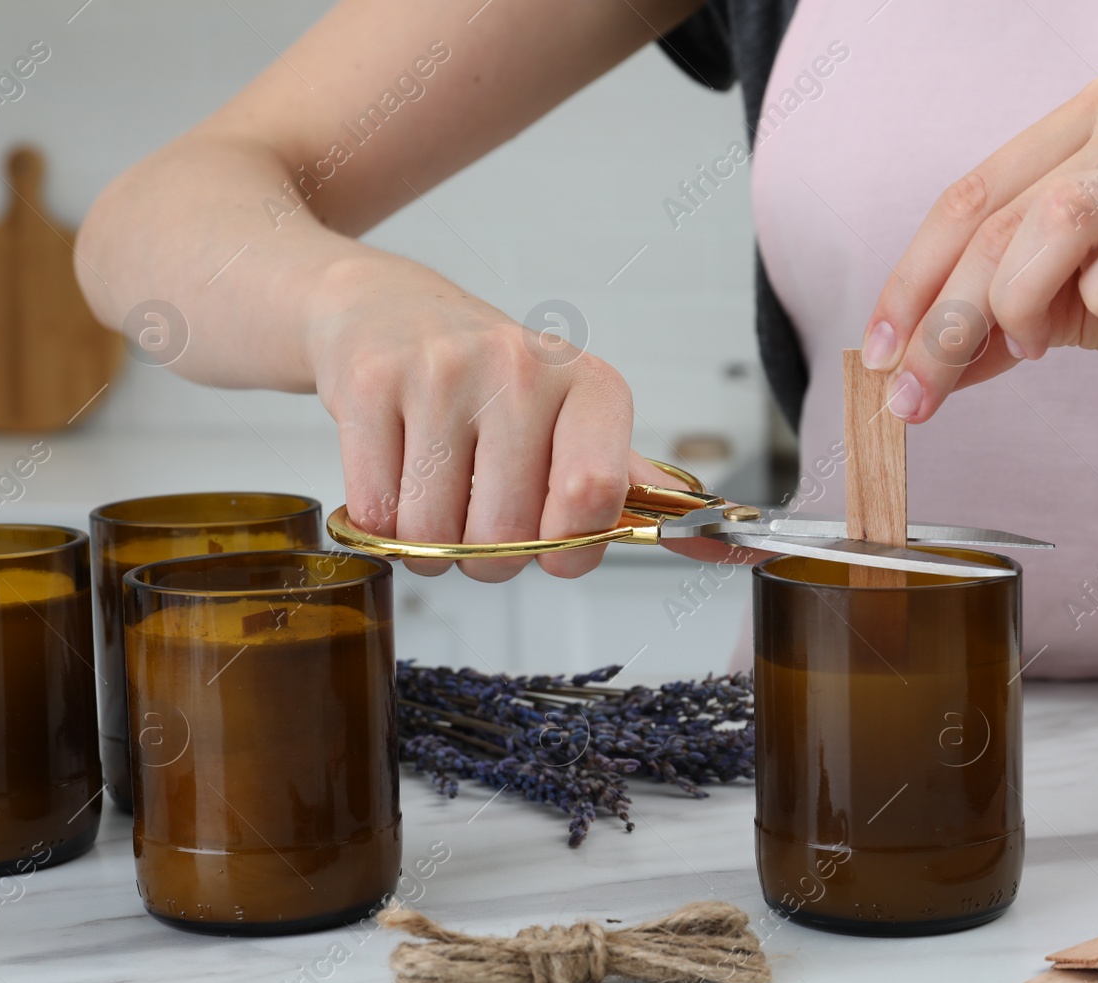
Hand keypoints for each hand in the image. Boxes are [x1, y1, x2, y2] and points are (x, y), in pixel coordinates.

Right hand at [308, 255, 670, 581]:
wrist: (387, 309)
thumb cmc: (493, 383)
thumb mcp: (575, 420)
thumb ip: (635, 488)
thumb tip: (726, 546)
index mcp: (593, 388)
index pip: (593, 498)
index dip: (566, 551)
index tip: (550, 546)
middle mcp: (524, 370)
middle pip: (504, 535)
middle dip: (487, 558)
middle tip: (478, 518)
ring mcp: (444, 372)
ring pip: (434, 536)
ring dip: (429, 549)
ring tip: (435, 498)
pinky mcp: (371, 383)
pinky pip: (376, 514)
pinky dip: (380, 526)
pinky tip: (395, 478)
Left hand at [859, 78, 1097, 418]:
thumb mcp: (1068, 304)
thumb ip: (993, 325)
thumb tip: (908, 372)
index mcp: (1086, 122)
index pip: (968, 196)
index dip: (910, 278)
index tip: (879, 352)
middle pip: (1001, 217)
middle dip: (943, 317)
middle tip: (916, 391)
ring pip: (1060, 217)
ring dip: (1016, 301)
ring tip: (1028, 346)